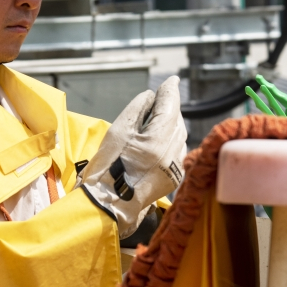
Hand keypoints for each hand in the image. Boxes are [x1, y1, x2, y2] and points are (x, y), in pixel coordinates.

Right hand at [77, 76, 186, 236]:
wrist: (107, 206)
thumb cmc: (106, 169)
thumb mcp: (117, 132)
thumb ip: (137, 110)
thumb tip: (151, 97)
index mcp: (158, 141)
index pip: (170, 107)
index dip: (170, 91)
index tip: (171, 80)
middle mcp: (173, 154)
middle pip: (177, 121)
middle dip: (169, 109)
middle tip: (157, 100)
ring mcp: (176, 169)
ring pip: (180, 137)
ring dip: (171, 125)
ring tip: (155, 121)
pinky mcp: (174, 179)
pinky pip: (178, 153)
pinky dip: (171, 142)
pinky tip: (158, 142)